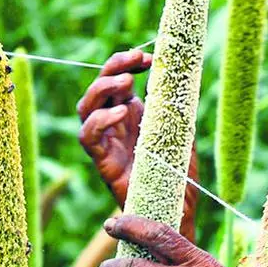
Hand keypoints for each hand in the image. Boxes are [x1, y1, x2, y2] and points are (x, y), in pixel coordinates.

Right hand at [77, 51, 198, 238]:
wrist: (178, 210)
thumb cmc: (180, 174)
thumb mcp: (182, 131)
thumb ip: (174, 106)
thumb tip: (174, 74)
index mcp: (132, 115)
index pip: (117, 80)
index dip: (125, 63)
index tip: (147, 55)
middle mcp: (115, 126)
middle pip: (98, 88)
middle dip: (113, 67)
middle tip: (137, 59)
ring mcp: (107, 143)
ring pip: (85, 108)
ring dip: (102, 89)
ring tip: (128, 83)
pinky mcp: (103, 162)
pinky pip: (88, 137)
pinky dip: (100, 120)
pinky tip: (122, 112)